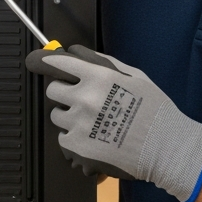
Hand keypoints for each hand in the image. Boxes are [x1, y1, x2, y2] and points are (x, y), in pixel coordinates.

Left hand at [25, 44, 201, 201]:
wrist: (166, 148)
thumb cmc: (154, 110)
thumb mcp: (132, 75)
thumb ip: (100, 62)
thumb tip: (74, 53)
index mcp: (98, 77)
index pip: (58, 63)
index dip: (45, 61)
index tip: (35, 61)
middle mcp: (85, 98)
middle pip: (53, 89)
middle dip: (65, 92)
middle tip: (83, 99)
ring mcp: (79, 124)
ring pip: (57, 115)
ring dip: (69, 116)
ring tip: (93, 122)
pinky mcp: (77, 147)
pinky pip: (62, 137)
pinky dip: (73, 138)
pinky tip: (93, 137)